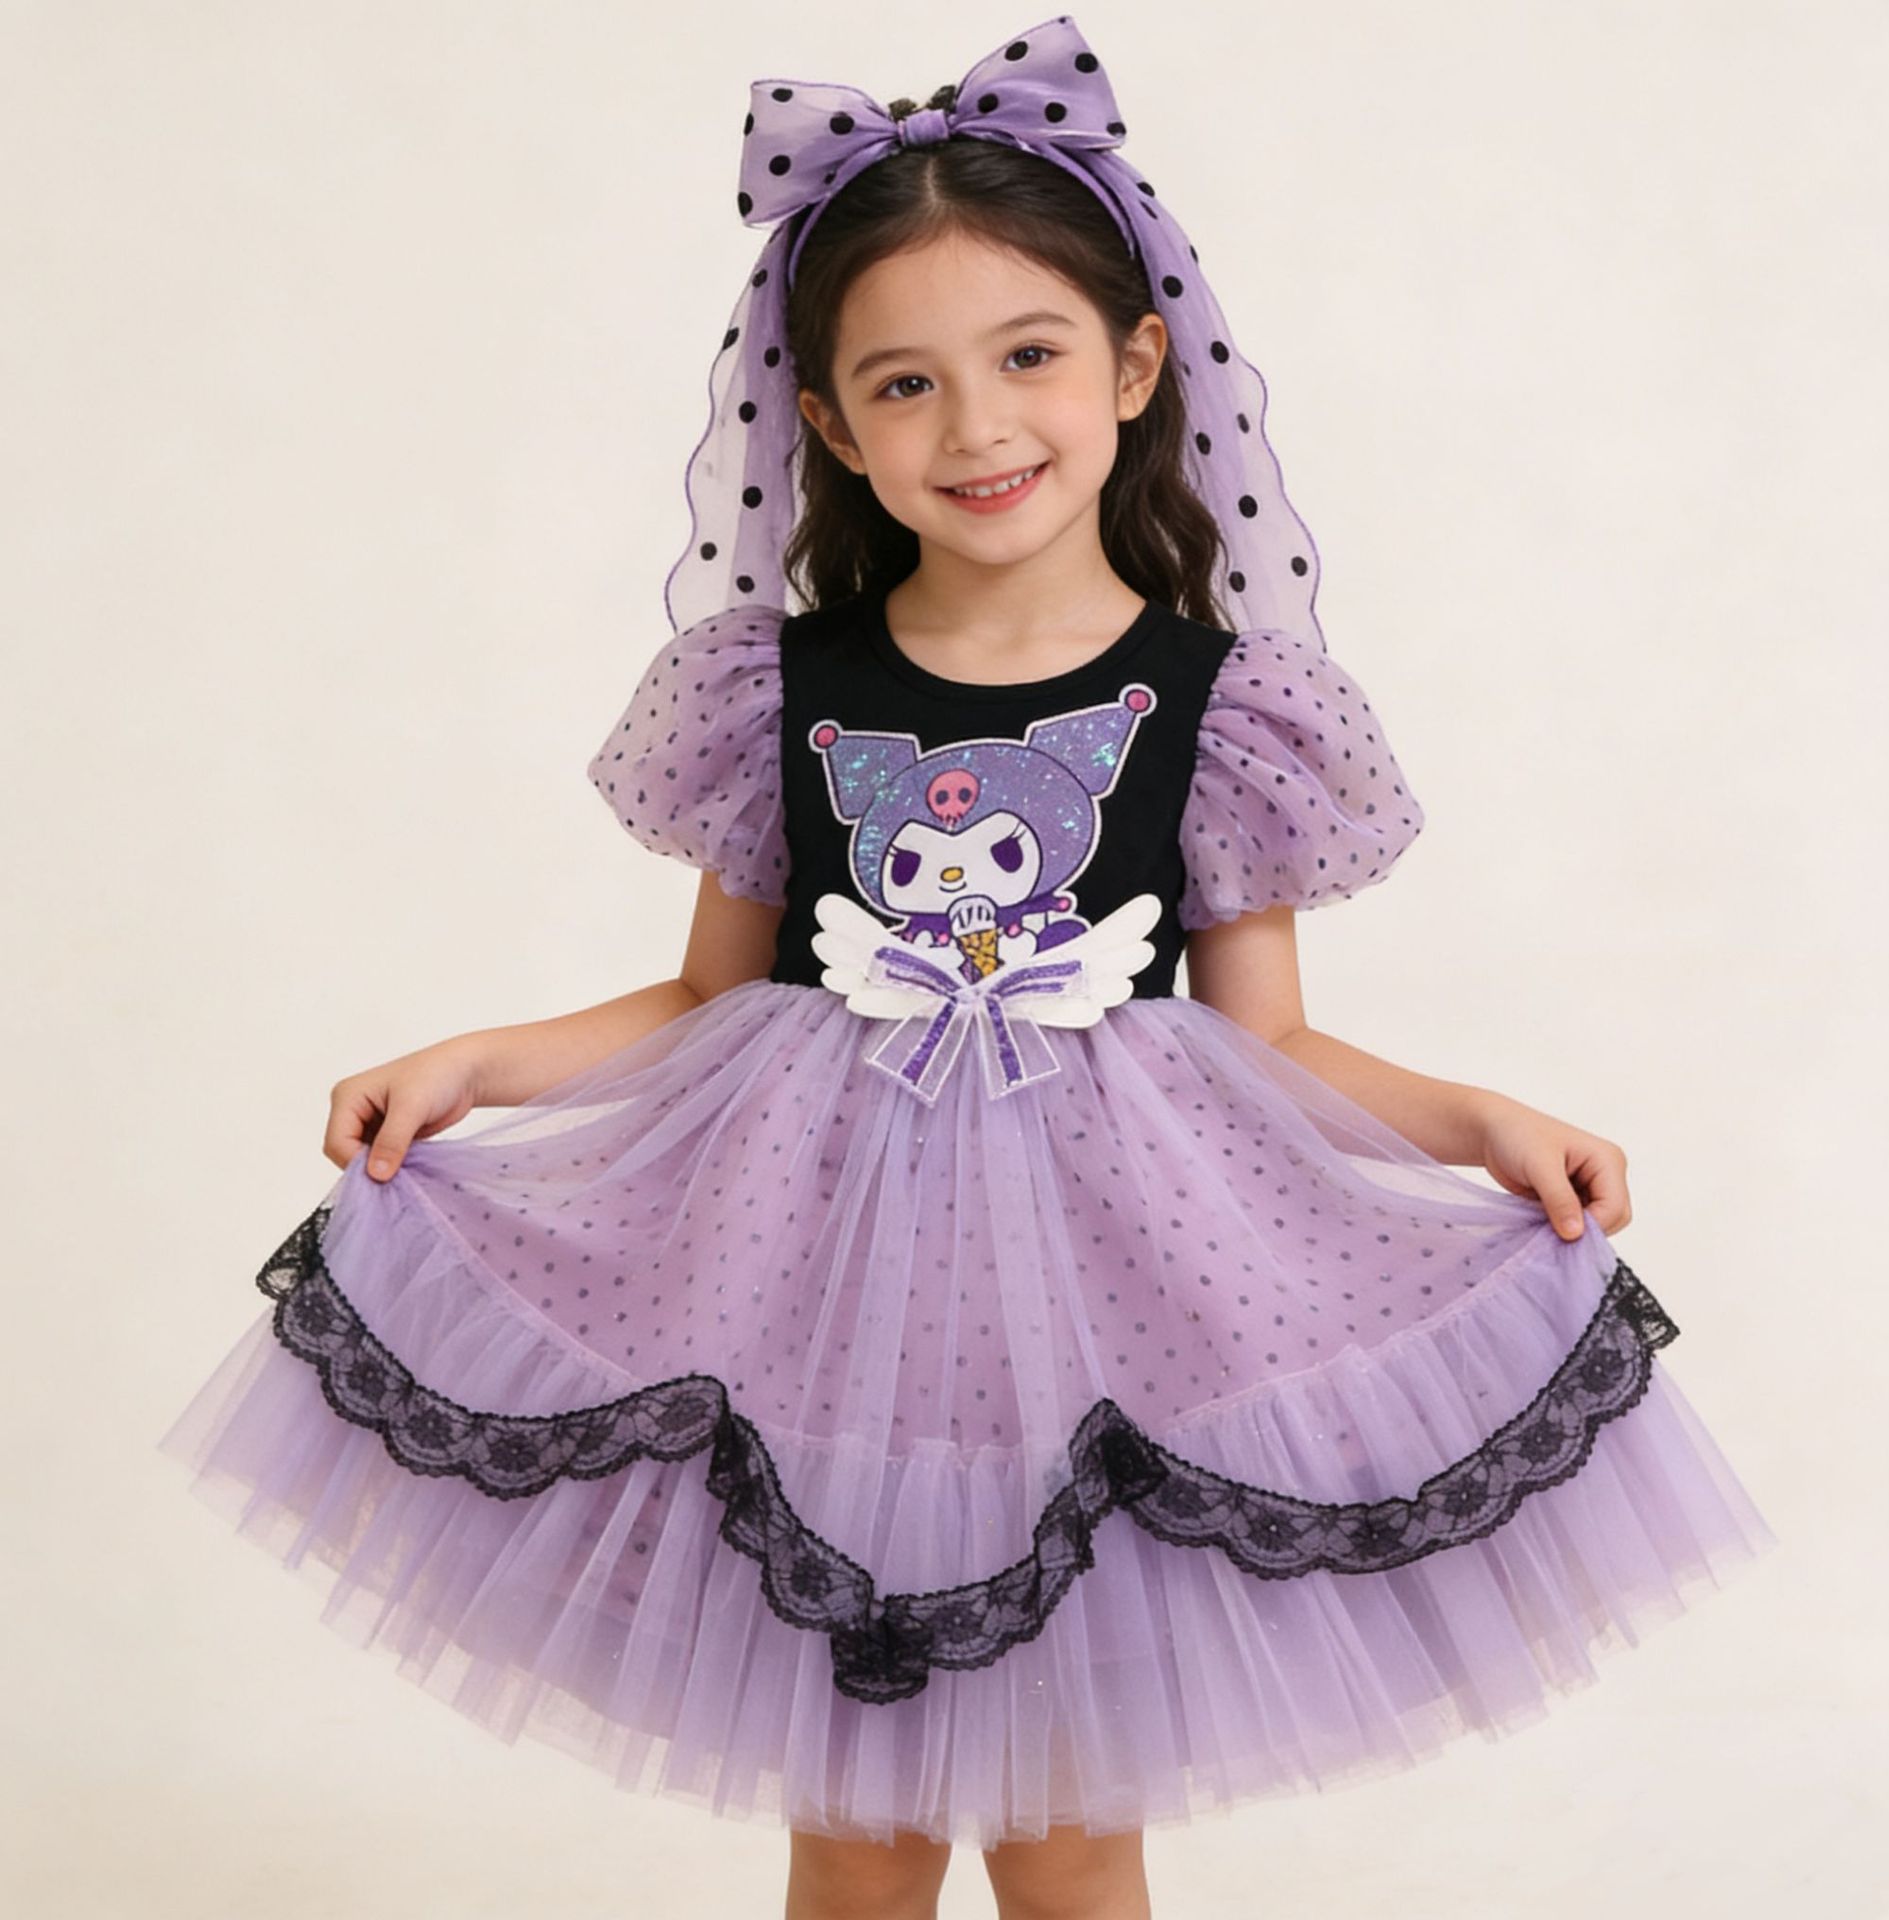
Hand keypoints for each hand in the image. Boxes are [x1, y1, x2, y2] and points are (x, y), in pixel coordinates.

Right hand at [324, 1035, 484, 1180]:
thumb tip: (376, 1175)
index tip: (384, 1175)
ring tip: (406, 1169)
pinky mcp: (386, 1135)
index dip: (356, 1162)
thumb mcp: (412, 1107)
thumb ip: (392, 1141)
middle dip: (368, 1167)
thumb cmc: (438, 1075)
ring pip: (362, 1160)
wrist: (465, 1073)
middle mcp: (353, 1110)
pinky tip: (409, 1166)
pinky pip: (379, 1160)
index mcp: (348, 1096)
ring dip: (381, 1169)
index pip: (337, 1142)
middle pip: (345, 1153)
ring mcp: (369, 1123)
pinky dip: (391, 1167)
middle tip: (397, 1176)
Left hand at [1473, 1093, 1631, 1239]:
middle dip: (1584, 1230)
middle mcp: (1605, 1174)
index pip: (1615, 1208)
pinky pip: (1578, 1224)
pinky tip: (1541, 1219)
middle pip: (1613, 1219)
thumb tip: (1575, 1234)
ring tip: (1542, 1219)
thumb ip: (1559, 1200)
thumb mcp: (1538, 1166)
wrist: (1493, 1130)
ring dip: (1571, 1231)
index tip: (1560, 1232)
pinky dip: (1562, 1228)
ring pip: (1596, 1225)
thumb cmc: (1516, 1135)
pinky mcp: (1573, 1197)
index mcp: (1607, 1160)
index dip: (1591, 1226)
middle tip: (1550, 1228)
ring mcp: (1590, 1186)